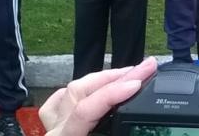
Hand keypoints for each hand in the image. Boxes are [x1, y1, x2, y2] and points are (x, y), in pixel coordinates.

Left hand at [40, 58, 156, 135]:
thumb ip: (119, 135)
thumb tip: (144, 127)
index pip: (86, 109)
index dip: (113, 92)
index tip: (138, 81)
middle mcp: (55, 131)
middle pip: (79, 90)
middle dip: (115, 76)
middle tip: (146, 69)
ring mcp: (52, 127)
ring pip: (70, 90)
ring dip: (101, 79)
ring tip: (128, 75)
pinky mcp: (55, 128)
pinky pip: (60, 101)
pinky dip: (81, 89)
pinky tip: (97, 87)